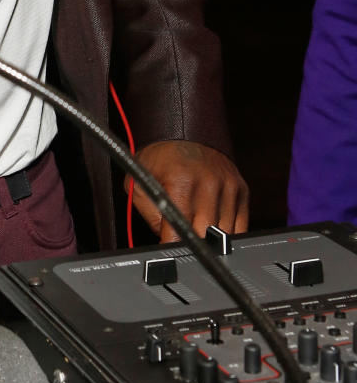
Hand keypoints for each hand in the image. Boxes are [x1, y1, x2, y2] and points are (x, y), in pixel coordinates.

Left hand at [126, 141, 249, 242]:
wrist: (184, 131)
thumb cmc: (160, 158)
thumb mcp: (140, 184)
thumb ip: (151, 215)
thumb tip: (165, 242)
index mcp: (180, 182)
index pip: (179, 230)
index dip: (172, 246)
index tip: (169, 251)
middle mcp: (208, 184)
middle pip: (205, 234)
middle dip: (192, 242)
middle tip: (182, 241)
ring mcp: (227, 186)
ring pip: (225, 233)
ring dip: (210, 238)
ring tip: (197, 228)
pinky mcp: (241, 189)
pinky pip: (240, 224)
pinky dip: (228, 231)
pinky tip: (215, 226)